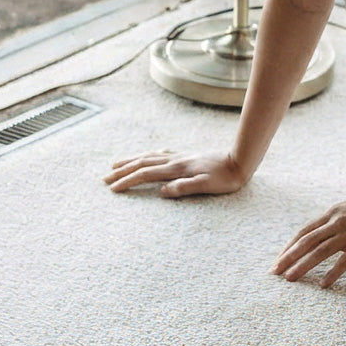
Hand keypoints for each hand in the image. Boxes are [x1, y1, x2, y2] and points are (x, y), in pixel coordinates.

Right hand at [104, 151, 244, 197]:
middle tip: (105, 179)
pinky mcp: (186, 156)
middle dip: (122, 171)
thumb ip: (184, 188)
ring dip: (131, 160)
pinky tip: (148, 156)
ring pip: (149, 156)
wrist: (241, 161)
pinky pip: (160, 153)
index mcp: (177, 169)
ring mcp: (180, 156)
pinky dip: (148, 155)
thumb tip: (162, 192)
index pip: (146, 175)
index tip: (113, 189)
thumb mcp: (207, 186)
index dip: (128, 182)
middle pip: (142, 163)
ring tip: (116, 165)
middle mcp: (175, 160)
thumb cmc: (226, 178)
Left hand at [272, 182, 345, 287]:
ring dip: (302, 265)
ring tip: (289, 279)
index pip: (304, 232)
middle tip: (274, 272)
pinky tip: (323, 284)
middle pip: (306, 242)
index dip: (289, 246)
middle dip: (288, 258)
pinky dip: (332, 273)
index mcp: (332, 214)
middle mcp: (336, 222)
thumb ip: (336, 220)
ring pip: (320, 251)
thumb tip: (325, 233)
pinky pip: (345, 260)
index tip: (279, 259)